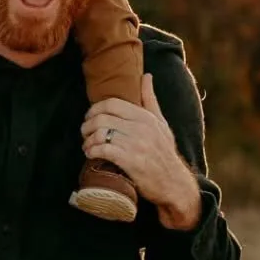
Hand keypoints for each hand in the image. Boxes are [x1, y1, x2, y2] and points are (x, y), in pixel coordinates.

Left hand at [82, 75, 201, 229]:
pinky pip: (103, 150)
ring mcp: (135, 144)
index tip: (90, 117)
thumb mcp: (161, 123)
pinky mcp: (130, 161)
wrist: (174, 183)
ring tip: (87, 146)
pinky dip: (92, 151)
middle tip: (85, 133)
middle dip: (87, 125)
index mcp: (146, 117)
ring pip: (100, 134)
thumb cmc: (165, 152)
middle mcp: (141, 128)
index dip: (95, 109)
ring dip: (87, 141)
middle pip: (102, 118)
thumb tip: (146, 76)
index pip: (112, 104)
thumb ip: (150, 100)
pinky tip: (91, 154)